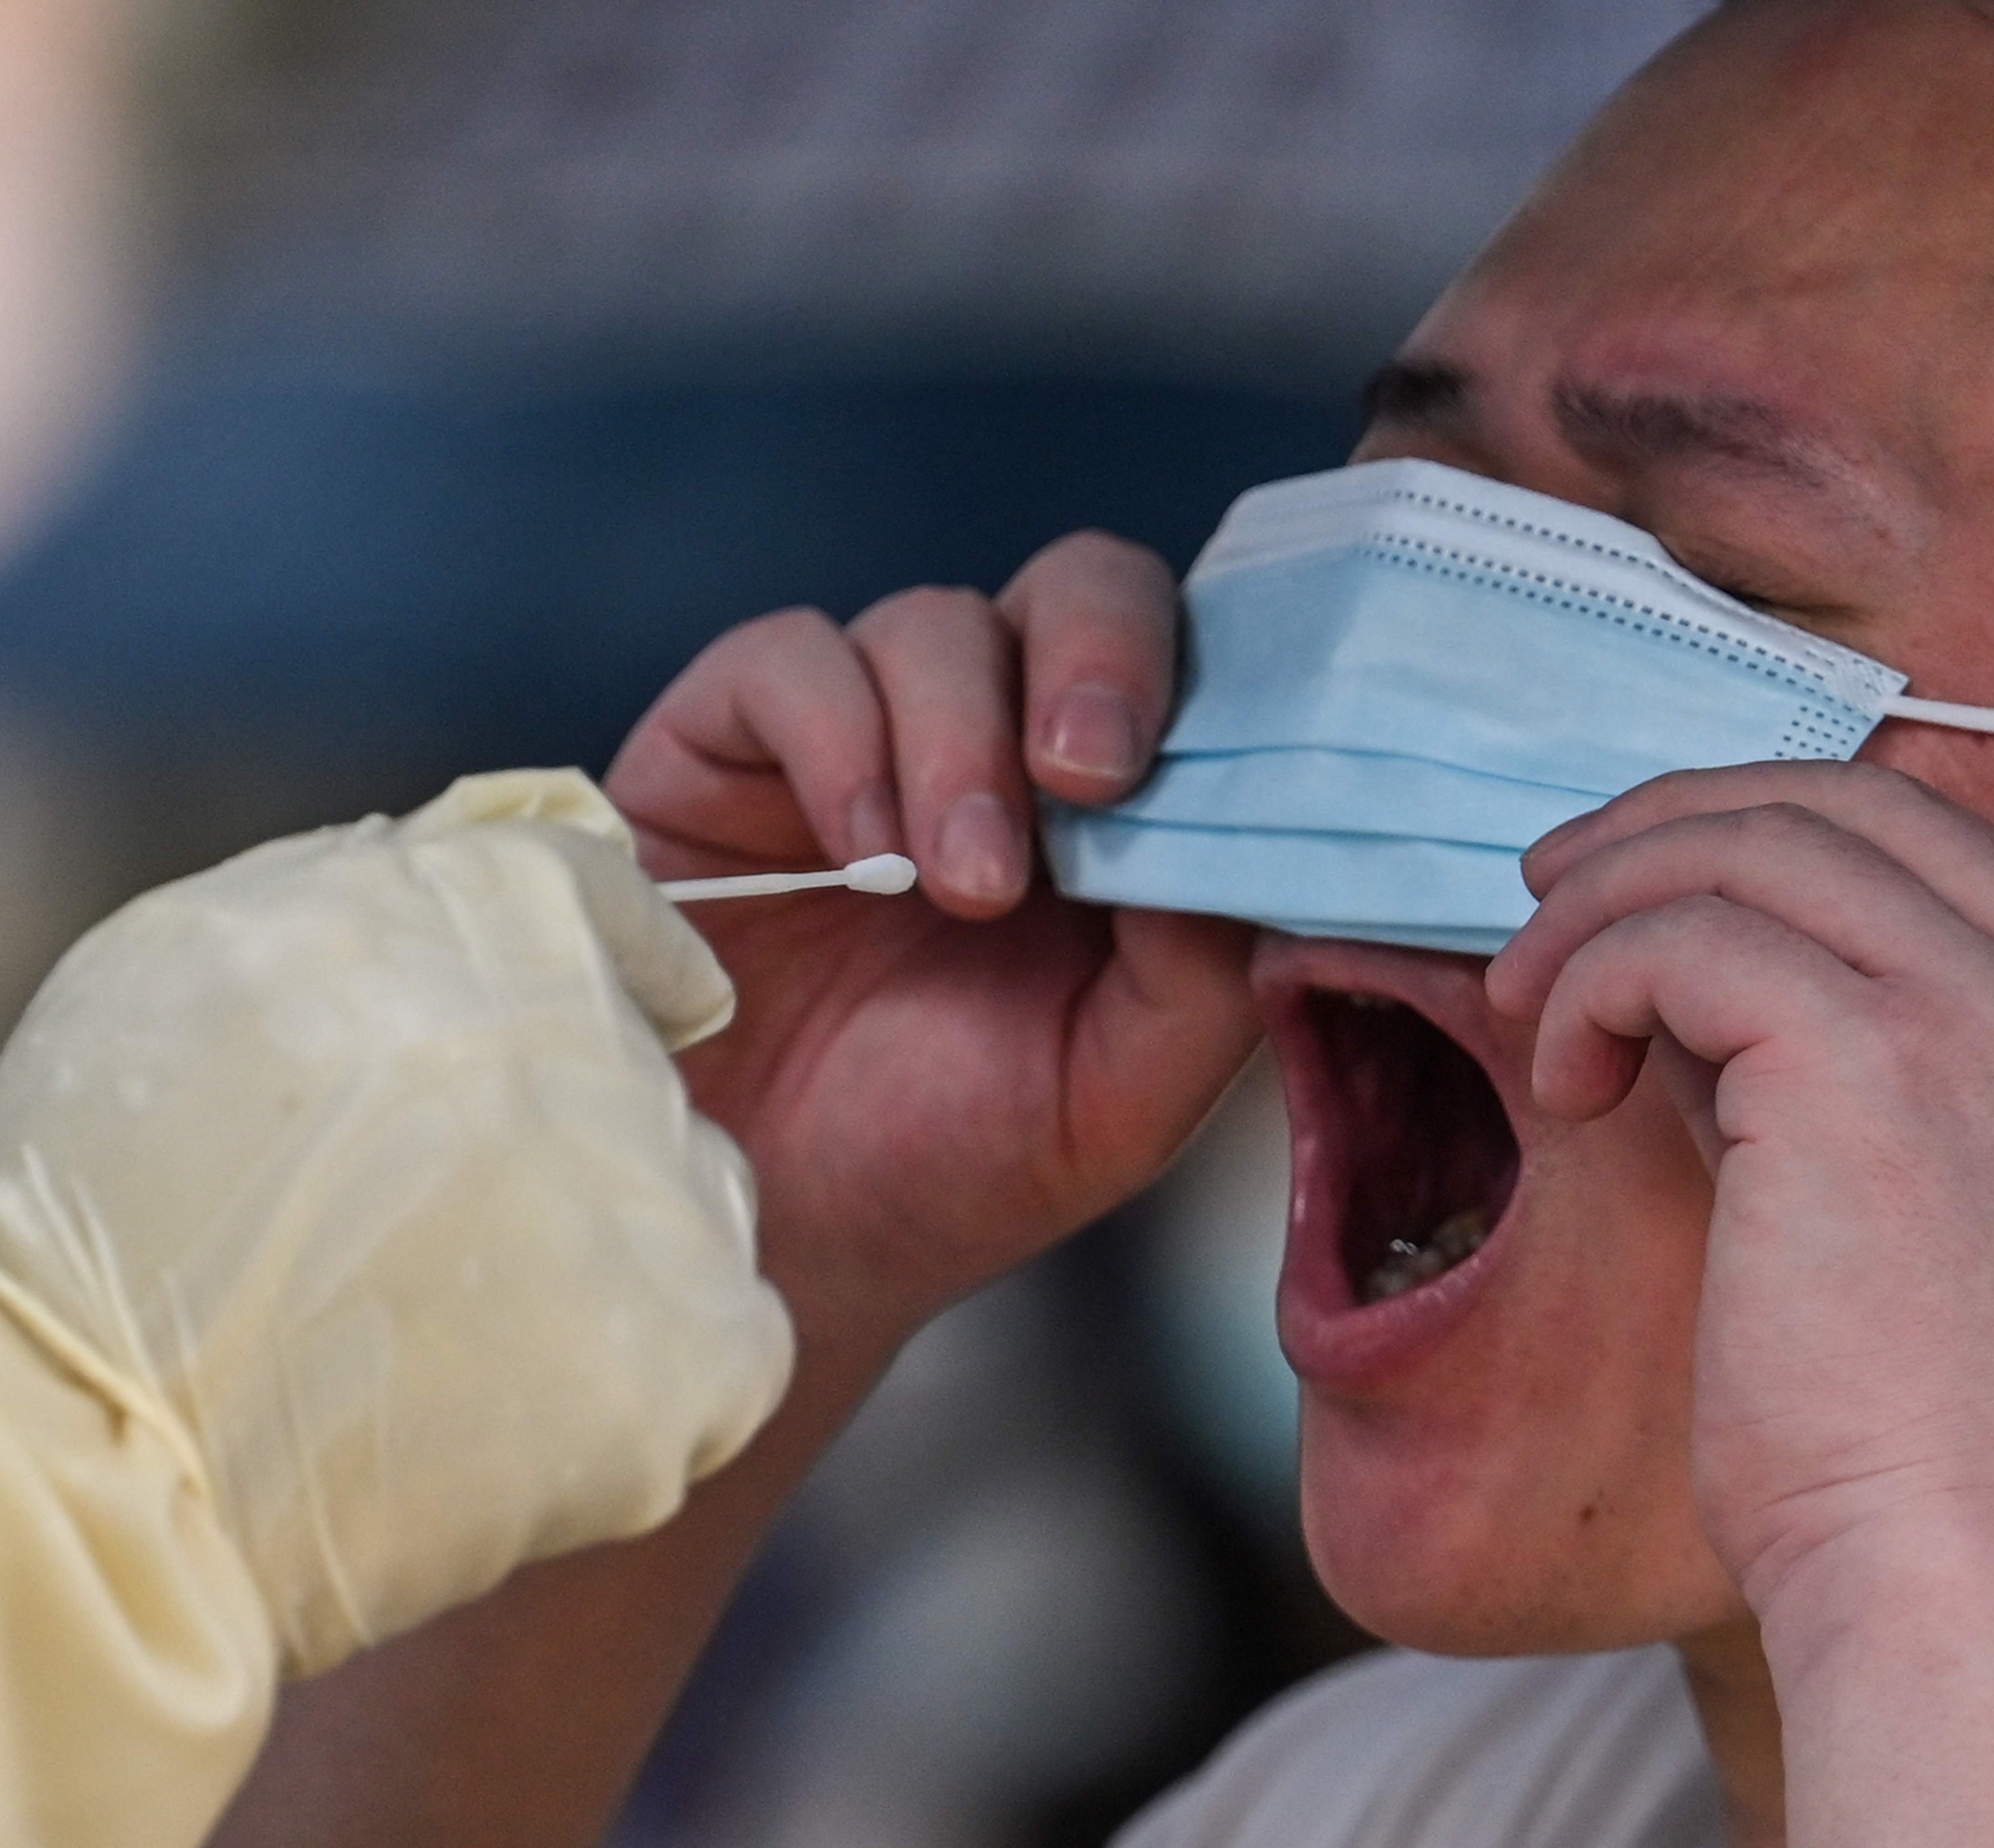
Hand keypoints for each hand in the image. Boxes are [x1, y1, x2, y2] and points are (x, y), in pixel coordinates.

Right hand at [0, 771, 791, 1675]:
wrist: (102, 1451)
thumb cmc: (113, 1196)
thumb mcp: (199, 945)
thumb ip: (375, 872)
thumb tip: (492, 832)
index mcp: (497, 911)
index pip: (610, 903)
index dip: (594, 964)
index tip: (582, 1019)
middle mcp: (609, 1038)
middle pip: (641, 1067)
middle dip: (562, 1129)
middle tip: (432, 1220)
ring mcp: (665, 1208)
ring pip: (690, 1202)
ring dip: (610, 1250)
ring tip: (456, 1327)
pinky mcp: (704, 1363)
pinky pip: (723, 1348)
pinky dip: (646, 1379)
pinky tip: (517, 1407)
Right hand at [607, 532, 1260, 1348]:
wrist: (766, 1237)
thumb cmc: (947, 1165)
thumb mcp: (1120, 1098)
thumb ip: (1208, 974)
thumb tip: (1261, 844)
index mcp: (1115, 815)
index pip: (1193, 664)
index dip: (1208, 679)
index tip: (1189, 771)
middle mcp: (1001, 742)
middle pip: (1081, 588)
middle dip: (1099, 657)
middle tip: (1087, 776)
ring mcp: (869, 729)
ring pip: (940, 622)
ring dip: (961, 744)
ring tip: (952, 884)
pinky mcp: (732, 739)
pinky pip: (793, 655)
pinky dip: (839, 734)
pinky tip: (856, 847)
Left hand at [1485, 761, 1993, 1609]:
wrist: (1956, 1573)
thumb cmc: (1921, 1423)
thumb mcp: (1930, 1189)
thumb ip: (1846, 1044)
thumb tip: (1689, 947)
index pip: (1929, 832)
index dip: (1761, 826)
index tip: (1643, 877)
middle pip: (1842, 806)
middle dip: (1670, 830)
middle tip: (1549, 895)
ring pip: (1750, 854)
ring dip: (1606, 911)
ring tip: (1534, 1004)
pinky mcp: (1869, 1062)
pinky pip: (1685, 941)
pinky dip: (1594, 985)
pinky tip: (1567, 1085)